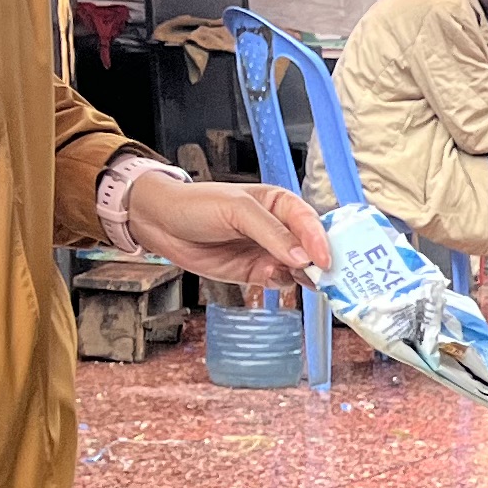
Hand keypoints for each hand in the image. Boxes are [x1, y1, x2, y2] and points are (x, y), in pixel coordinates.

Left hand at [119, 171, 331, 286]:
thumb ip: (271, 233)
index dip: (321, 239)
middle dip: (320, 262)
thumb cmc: (197, 205)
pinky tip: (269, 276)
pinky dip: (280, 283)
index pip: (310, 221)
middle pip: (312, 248)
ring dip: (303, 277)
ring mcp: (269, 252)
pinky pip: (279, 281)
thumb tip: (302, 257)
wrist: (161, 224)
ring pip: (300, 269)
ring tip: (302, 281)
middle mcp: (280, 229)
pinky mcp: (256, 272)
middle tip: (326, 277)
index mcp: (280, 204)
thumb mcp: (237, 210)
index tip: (324, 259)